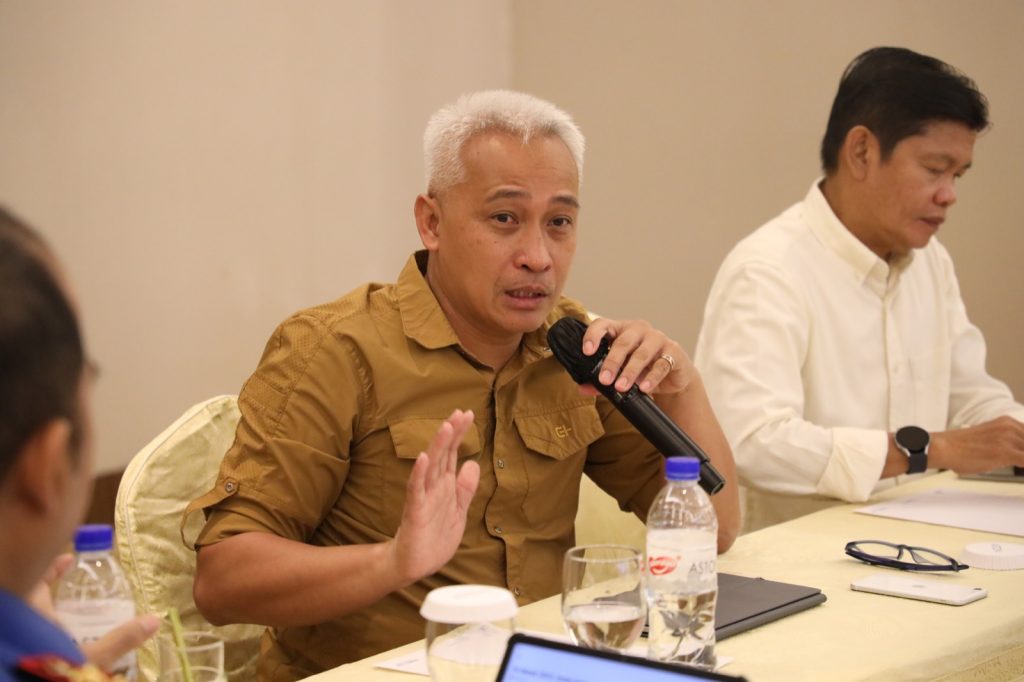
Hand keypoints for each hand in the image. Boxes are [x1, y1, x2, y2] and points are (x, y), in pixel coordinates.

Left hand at [28, 554, 160, 669]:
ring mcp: (19, 643)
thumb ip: (120, 641)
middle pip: (33, 599)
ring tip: (73, 613)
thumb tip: (154, 620)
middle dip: (53, 590)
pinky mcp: (21, 657)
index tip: (70, 558)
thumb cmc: (53, 673)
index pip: (38, 581)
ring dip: (48, 613)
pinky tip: (63, 641)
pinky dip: (44, 633)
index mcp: (32, 616)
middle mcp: (22, 626)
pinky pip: (30, 637)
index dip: (53, 567)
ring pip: (30, 621)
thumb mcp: (90, 660)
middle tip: (75, 587)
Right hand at [389, 409, 479, 583]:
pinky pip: (416, 490)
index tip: (468, 414)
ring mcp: (423, 497)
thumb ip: (465, 488)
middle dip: (451, 433)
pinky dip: (419, 473)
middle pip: (443, 454)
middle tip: (460, 413)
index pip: (452, 454)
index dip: (459, 434)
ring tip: (445, 427)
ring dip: (438, 447)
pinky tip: (422, 458)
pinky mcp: (415, 511)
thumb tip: (473, 462)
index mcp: (445, 485)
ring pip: (431, 467)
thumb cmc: (434, 537)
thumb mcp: (458, 511)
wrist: (415, 565)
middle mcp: (434, 487)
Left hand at [580, 318, 693, 395]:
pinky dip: (651, 378)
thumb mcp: (621, 372)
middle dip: (612, 362)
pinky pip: (661, 365)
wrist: (673, 375)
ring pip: (641, 354)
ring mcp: (657, 339)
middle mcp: (639, 330)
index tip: (587, 351)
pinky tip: (643, 388)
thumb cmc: (643, 368)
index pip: (604, 325)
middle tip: (604, 380)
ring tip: (621, 387)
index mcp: (621, 330)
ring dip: (630, 372)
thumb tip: (583, 388)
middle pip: (623, 342)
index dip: (593, 335)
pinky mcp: (673, 352)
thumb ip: (601, 380)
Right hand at [931, 416, 1023, 473]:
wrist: (944, 448)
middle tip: (1017, 462)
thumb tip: (1018, 457)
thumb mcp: (989, 437)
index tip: (1019, 455)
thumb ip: (1006, 443)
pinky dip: (1023, 468)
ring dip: (1023, 460)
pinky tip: (1018, 471)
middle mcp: (1010, 426)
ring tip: (1016, 466)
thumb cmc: (961, 447)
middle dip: (1023, 454)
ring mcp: (1008, 438)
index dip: (1023, 448)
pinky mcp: (1006, 452)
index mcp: (1007, 422)